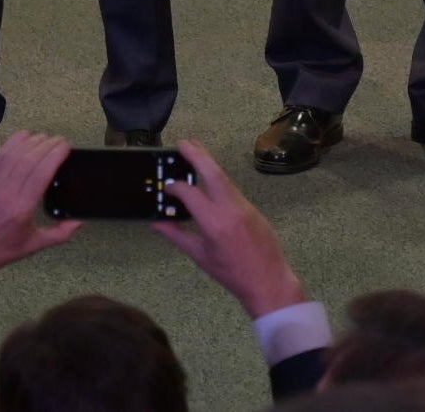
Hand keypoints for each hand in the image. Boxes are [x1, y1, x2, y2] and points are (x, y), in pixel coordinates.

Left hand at [0, 132, 79, 306]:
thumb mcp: (32, 246)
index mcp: (21, 209)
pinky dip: (12, 144)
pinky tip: (22, 137)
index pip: (41, 173)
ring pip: (13, 154)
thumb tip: (80, 222)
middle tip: (59, 140)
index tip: (65, 146)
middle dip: (46, 145)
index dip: (55, 155)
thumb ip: (59, 235)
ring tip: (44, 137)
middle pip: (29, 159)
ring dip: (31, 142)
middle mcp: (5, 192)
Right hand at [151, 139, 306, 317]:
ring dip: (209, 163)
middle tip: (182, 143)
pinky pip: (232, 189)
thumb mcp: (200, 256)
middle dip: (197, 155)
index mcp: (214, 224)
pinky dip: (219, 179)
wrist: (268, 281)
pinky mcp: (253, 208)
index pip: (191, 194)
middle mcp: (231, 209)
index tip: (166, 185)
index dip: (176, 186)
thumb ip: (177, 236)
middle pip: (213, 173)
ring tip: (194, 151)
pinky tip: (210, 177)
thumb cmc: (231, 273)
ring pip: (225, 178)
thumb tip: (155, 222)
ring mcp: (245, 206)